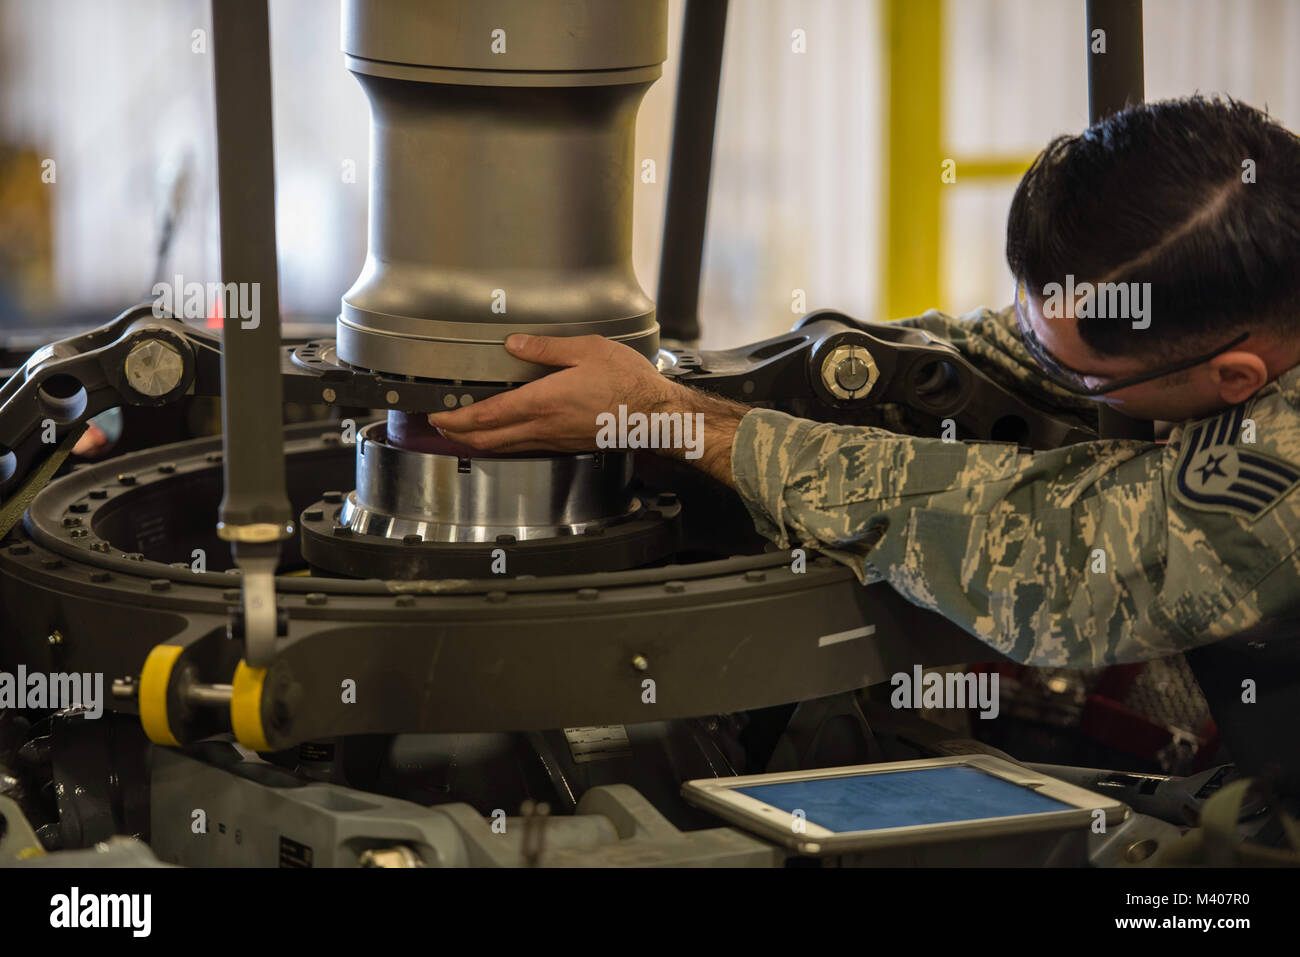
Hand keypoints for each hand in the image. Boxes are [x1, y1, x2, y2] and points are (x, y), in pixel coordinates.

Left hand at [427, 334, 676, 452]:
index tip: (438, 416)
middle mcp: (544, 427)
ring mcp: (556, 440)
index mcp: (543, 402)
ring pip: (506, 447)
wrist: (657, 417)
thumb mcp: (587, 351)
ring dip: (480, 441)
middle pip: (488, 439)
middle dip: (459, 435)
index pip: (487, 416)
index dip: (457, 419)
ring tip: (465, 431)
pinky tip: (506, 433)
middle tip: (442, 426)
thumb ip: (546, 348)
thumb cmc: (629, 384)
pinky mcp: (568, 445)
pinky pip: (527, 447)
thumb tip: (514, 344)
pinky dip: (506, 442)